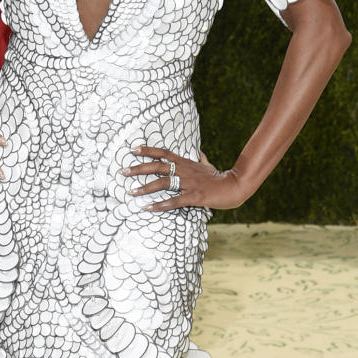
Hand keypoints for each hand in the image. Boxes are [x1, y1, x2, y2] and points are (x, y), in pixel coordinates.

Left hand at [123, 147, 244, 211]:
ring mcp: (189, 183)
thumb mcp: (208, 165)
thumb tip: (199, 152)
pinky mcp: (195, 196)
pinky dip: (161, 205)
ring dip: (145, 188)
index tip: (133, 149)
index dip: (148, 150)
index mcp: (185, 163)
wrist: (234, 186)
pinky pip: (175, 201)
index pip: (163, 153)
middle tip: (122, 172)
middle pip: (158, 166)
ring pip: (163, 183)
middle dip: (138, 169)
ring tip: (131, 192)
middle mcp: (185, 170)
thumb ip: (201, 159)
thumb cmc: (219, 177)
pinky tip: (149, 208)